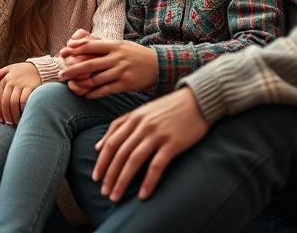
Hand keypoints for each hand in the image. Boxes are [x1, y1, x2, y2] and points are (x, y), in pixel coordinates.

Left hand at [0, 62, 41, 124]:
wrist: (40, 67)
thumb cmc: (23, 69)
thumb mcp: (10, 68)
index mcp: (5, 80)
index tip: (1, 120)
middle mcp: (11, 82)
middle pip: (5, 102)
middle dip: (6, 115)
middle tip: (8, 124)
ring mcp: (21, 85)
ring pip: (13, 102)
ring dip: (13, 114)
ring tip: (15, 122)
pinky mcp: (30, 87)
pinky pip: (24, 100)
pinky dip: (22, 108)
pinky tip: (23, 115)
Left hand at [58, 38, 157, 97]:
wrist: (157, 65)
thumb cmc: (134, 54)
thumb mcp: (120, 44)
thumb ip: (101, 44)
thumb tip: (79, 40)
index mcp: (114, 46)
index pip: (91, 46)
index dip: (75, 49)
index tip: (63, 52)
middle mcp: (116, 57)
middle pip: (89, 63)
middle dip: (72, 70)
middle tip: (60, 75)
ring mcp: (121, 71)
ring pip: (96, 79)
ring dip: (81, 84)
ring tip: (71, 86)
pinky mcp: (125, 84)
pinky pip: (106, 90)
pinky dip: (94, 93)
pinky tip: (86, 95)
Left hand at [93, 87, 208, 201]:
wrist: (199, 99)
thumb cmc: (170, 108)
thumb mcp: (143, 111)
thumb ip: (121, 126)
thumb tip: (98, 146)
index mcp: (134, 117)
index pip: (111, 142)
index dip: (102, 161)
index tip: (96, 178)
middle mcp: (142, 125)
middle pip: (120, 153)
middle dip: (110, 175)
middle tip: (105, 192)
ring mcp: (157, 134)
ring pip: (134, 160)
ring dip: (122, 181)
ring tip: (116, 197)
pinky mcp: (173, 143)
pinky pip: (157, 165)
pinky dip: (148, 181)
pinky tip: (143, 195)